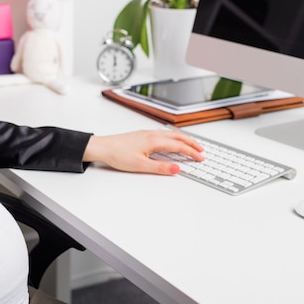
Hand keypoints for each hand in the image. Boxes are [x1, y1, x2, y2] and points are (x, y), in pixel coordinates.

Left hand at [83, 130, 203, 174]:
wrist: (102, 147)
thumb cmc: (117, 154)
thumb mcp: (140, 166)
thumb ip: (160, 168)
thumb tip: (176, 169)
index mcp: (153, 140)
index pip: (178, 145)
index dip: (191, 152)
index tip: (201, 158)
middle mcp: (152, 134)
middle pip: (178, 136)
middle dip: (192, 143)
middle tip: (202, 150)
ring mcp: (147, 133)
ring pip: (171, 134)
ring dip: (183, 139)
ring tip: (191, 146)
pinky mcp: (142, 135)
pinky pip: (164, 134)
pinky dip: (174, 138)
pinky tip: (172, 142)